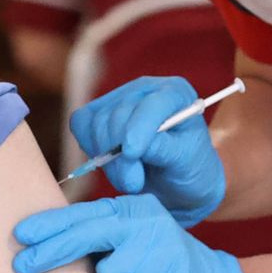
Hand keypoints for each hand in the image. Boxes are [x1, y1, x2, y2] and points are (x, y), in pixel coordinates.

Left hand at [13, 194, 254, 272]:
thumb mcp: (134, 242)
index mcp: (133, 208)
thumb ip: (102, 238)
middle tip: (20, 266)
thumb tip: (47, 243)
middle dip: (50, 251)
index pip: (84, 213)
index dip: (50, 224)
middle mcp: (144, 220)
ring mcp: (155, 247)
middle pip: (86, 234)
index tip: (20, 234)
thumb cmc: (163, 269)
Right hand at [69, 76, 224, 225]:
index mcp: (175, 93)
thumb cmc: (190, 169)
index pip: (152, 104)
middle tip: (134, 183)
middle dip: (121, 156)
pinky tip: (112, 164)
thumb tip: (131, 146)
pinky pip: (81, 125)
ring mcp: (119, 99)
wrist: (178, 182)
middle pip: (118, 115)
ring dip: (108, 160)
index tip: (132, 154)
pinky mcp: (98, 113)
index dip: (139, 127)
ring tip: (130, 179)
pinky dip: (91, 149)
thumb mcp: (187, 161)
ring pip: (96, 123)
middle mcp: (145, 90)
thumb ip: (164, 149)